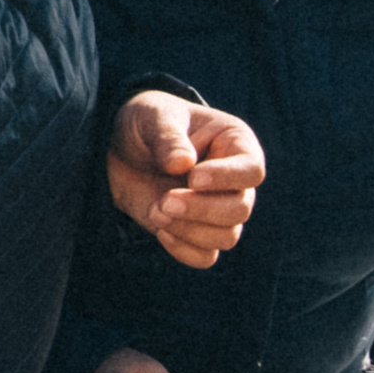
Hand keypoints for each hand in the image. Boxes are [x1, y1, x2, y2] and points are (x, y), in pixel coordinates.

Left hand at [105, 91, 265, 268]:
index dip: (227, 178)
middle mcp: (235, 181)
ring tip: (156, 210)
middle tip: (164, 201)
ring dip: (189, 230)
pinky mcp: (198, 233)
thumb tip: (183, 164)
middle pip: (241, 209)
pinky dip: (183, 250)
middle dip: (202, 209)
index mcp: (235, 144)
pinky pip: (206, 256)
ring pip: (227, 236)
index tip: (193, 177)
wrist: (121, 151)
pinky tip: (160, 230)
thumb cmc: (146, 124)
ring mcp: (219, 209)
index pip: (252, 170)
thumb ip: (168, 136)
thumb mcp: (152, 116)